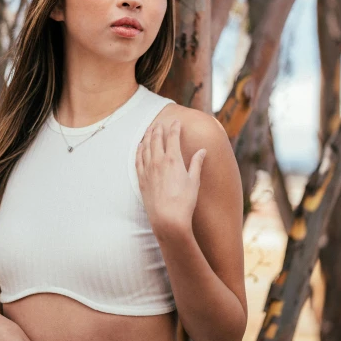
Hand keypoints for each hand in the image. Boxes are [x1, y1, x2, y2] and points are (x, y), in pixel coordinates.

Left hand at [136, 119, 206, 235]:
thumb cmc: (184, 201)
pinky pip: (138, 159)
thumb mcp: (194, 181)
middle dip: (158, 129)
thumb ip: (196, 163)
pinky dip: (139, 150)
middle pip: (156, 139)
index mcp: (173, 159)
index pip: (173, 137)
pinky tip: (139, 147)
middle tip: (160, 123)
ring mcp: (148, 169)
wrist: (168, 219)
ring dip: (147, 136)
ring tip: (149, 130)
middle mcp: (158, 161)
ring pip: (145, 147)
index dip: (174, 127)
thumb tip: (202, 151)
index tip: (176, 121)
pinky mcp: (141, 179)